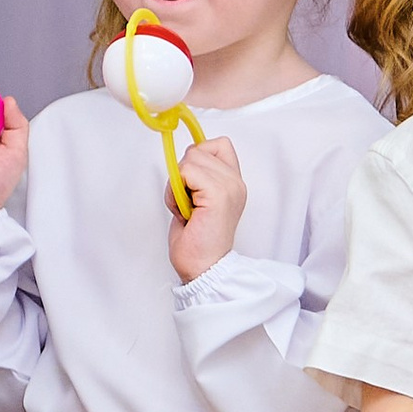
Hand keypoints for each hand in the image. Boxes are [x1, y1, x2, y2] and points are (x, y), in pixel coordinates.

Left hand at [168, 134, 244, 282]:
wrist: (204, 266)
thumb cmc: (198, 240)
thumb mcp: (199, 200)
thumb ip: (198, 177)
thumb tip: (181, 159)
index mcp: (234, 183)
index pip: (218, 144)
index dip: (199, 157)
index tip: (194, 183)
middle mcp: (236, 182)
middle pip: (199, 149)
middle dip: (183, 173)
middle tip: (189, 201)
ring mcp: (229, 187)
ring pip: (190, 159)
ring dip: (177, 184)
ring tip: (187, 208)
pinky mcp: (218, 194)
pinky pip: (186, 172)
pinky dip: (176, 191)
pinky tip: (186, 211)